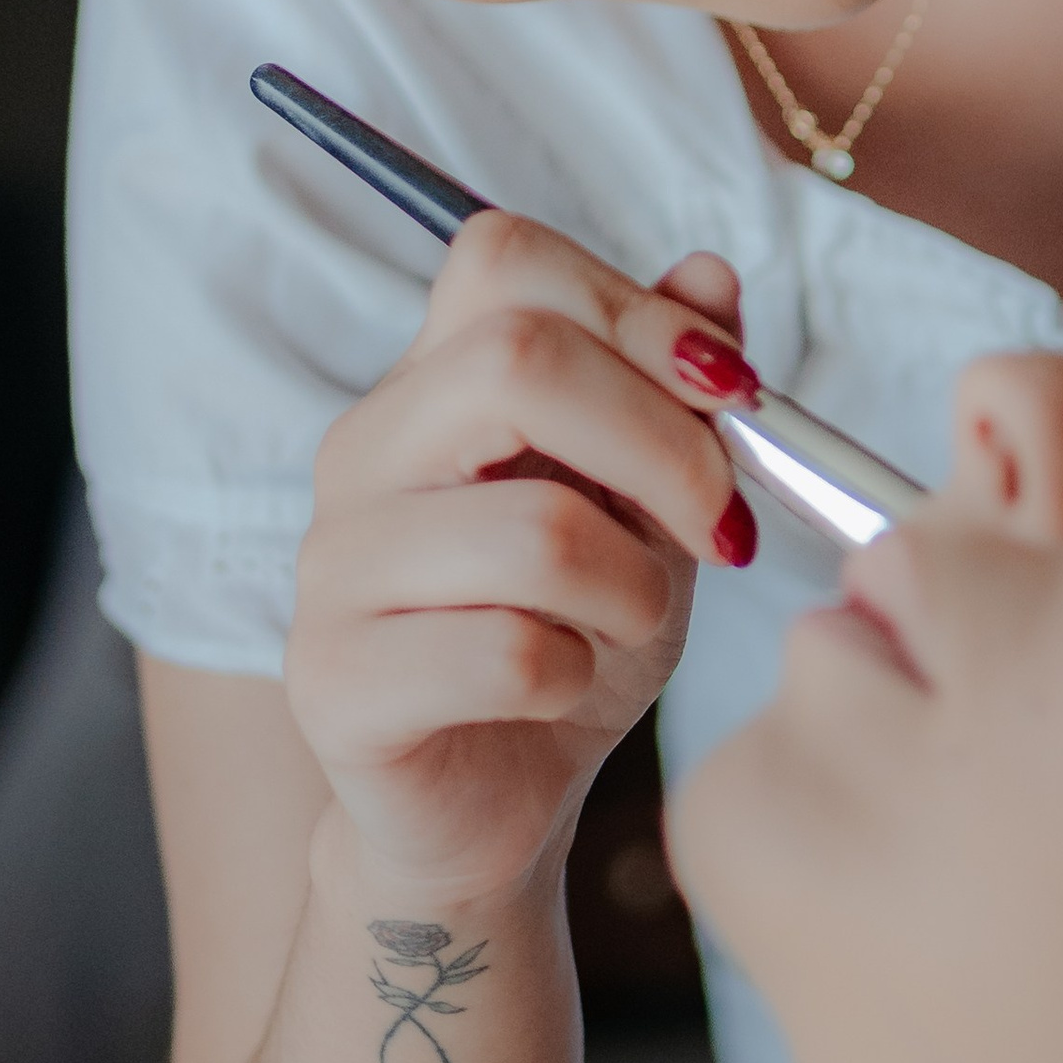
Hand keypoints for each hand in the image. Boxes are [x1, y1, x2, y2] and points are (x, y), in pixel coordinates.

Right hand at [286, 213, 757, 906]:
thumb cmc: (573, 633)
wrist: (498, 805)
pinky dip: (575, 676)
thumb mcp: (648, 500)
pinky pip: (504, 653)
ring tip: (633, 621)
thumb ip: (671, 386)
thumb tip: (710, 275)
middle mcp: (362, 453)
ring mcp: (333, 568)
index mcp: (432, 384)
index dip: (637, 311)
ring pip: (533, 526)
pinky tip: (561, 689)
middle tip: (722, 529)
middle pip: (515, 362)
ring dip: (633, 586)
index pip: (502, 257)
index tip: (731, 397)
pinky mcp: (332, 681)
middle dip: (663, 444)